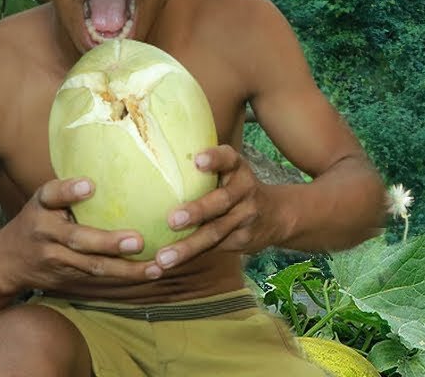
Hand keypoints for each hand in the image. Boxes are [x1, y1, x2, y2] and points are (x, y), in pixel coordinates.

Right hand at [2, 177, 155, 290]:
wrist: (5, 263)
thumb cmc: (36, 221)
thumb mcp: (43, 200)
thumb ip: (67, 189)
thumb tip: (108, 169)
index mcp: (41, 208)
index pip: (51, 195)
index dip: (68, 191)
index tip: (88, 186)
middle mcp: (46, 235)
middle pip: (78, 240)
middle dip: (109, 243)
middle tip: (138, 241)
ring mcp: (56, 261)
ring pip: (93, 267)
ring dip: (126, 269)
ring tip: (155, 268)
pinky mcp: (66, 280)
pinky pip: (98, 279)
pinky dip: (124, 279)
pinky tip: (149, 274)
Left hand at [148, 145, 269, 275]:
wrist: (276, 215)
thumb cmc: (233, 188)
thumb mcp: (227, 172)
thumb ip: (201, 171)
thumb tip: (149, 163)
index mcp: (237, 168)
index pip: (228, 158)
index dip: (214, 158)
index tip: (198, 161)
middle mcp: (244, 190)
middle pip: (221, 201)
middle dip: (197, 211)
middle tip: (172, 220)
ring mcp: (245, 216)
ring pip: (215, 232)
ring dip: (188, 246)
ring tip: (163, 257)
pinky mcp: (242, 239)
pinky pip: (213, 249)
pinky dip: (189, 257)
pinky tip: (165, 266)